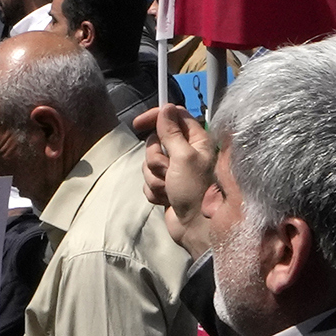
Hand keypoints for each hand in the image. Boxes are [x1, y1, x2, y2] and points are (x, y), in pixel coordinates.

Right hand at [138, 103, 216, 223]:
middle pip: (156, 141)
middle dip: (156, 158)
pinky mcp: (166, 186)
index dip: (156, 117)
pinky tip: (166, 200)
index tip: (139, 123)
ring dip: (156, 178)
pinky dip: (155, 191)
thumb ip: (171, 132)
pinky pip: (149, 181)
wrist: (196, 227)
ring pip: (149, 163)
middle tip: (168, 170)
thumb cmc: (196, 190)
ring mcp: (174, 171)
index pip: (173, 117)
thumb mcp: (184, 157)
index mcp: (196, 140)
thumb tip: (166, 108)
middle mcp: (186, 152)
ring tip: (169, 189)